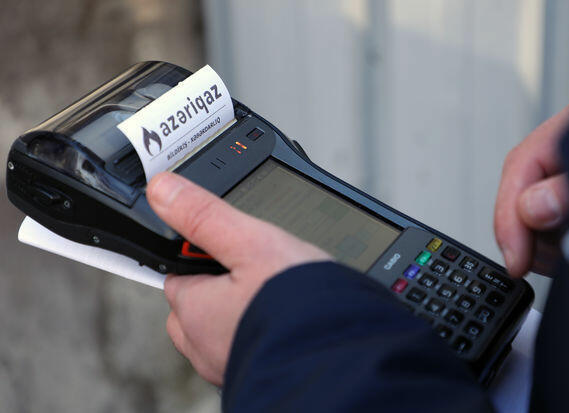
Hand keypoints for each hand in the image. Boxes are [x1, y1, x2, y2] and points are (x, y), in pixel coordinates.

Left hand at [146, 172, 330, 385]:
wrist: (342, 354)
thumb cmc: (297, 304)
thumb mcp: (250, 241)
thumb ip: (204, 215)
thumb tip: (162, 189)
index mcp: (193, 311)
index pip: (179, 275)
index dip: (204, 255)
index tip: (229, 248)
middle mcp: (203, 347)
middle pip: (199, 305)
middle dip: (222, 287)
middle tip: (259, 272)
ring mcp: (229, 367)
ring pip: (224, 329)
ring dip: (243, 312)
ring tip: (277, 295)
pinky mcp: (257, 374)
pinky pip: (250, 347)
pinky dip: (263, 334)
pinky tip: (288, 321)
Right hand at [494, 95, 568, 276]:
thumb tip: (533, 208)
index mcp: (568, 132)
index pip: (518, 170)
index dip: (509, 221)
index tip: (516, 262)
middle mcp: (565, 151)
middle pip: (519, 193)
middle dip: (524, 235)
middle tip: (536, 265)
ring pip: (534, 211)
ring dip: (540, 242)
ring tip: (561, 259)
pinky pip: (553, 219)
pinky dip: (555, 240)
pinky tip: (568, 249)